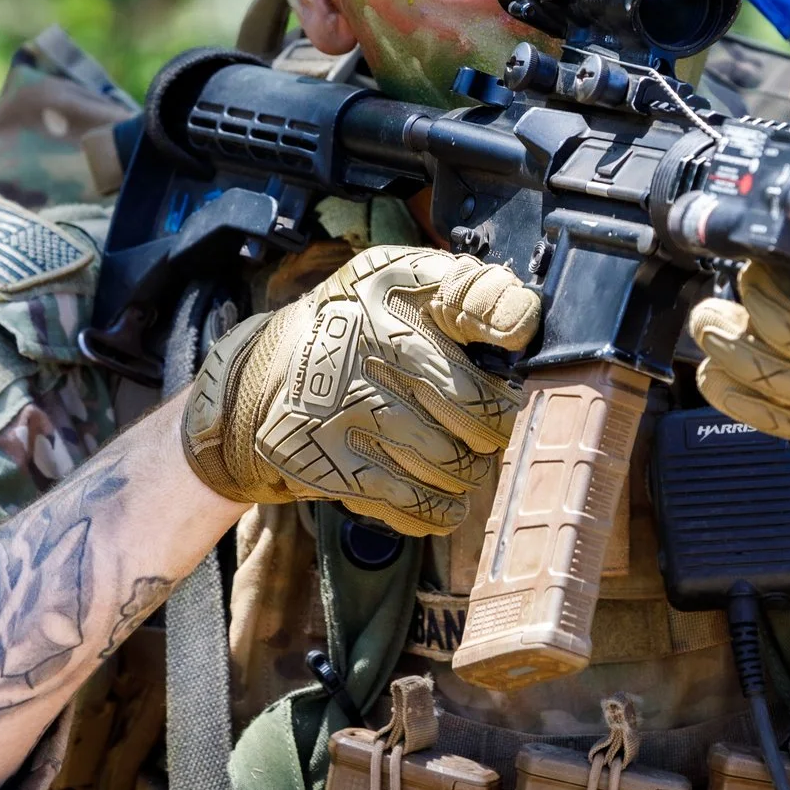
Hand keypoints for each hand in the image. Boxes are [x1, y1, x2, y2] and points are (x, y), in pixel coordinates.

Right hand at [180, 247, 541, 533]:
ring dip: (467, 473)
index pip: (478, 353)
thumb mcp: (404, 280)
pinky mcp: (334, 468)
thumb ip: (470, 290)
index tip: (504, 380)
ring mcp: (352, 420)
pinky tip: (443, 498)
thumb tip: (524, 324)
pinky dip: (438, 509)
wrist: (265, 377)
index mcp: (397, 313)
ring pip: (448, 468)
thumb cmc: (357, 324)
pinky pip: (411, 504)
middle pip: (474, 423)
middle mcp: (373, 364)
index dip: (503, 378)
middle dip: (490, 434)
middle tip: (484, 432)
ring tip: (464, 463)